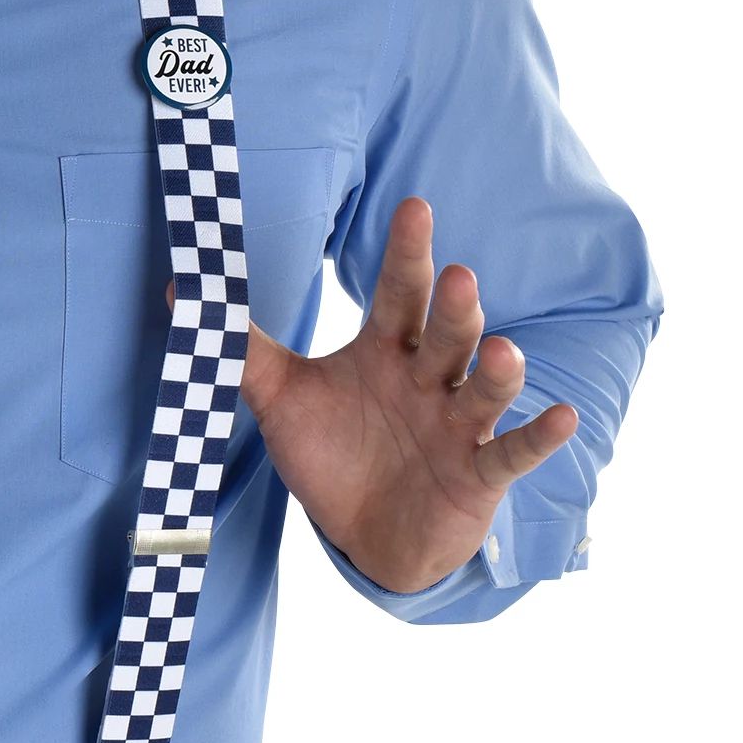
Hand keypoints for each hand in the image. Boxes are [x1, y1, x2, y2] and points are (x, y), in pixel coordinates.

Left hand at [179, 195, 577, 592]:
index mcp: (386, 350)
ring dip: (496, 371)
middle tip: (459, 277)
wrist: (363, 535)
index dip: (407, 253)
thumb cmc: (332, 452)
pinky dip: (539, 436)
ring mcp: (458, 425)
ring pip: (482, 388)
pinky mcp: (478, 475)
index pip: (398, 293)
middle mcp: (429, 378)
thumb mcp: (281, 397)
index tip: (415, 207)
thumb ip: (241, 347)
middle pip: (445, 334)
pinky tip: (562, 415)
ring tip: (500, 349)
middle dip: (454, 308)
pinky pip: (512, 453)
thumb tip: (180, 293)